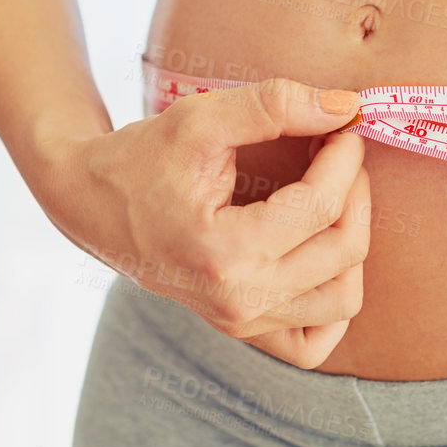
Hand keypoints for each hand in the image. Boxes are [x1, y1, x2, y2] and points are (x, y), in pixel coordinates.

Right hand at [47, 78, 369, 367]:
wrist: (90, 205)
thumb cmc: (140, 159)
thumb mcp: (199, 118)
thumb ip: (273, 106)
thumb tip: (345, 107)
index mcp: (224, 253)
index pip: (321, 207)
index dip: (345, 158)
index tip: (343, 124)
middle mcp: (237, 301)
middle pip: (344, 251)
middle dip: (356, 190)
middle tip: (339, 150)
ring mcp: (241, 323)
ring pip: (343, 299)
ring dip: (353, 241)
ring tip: (332, 195)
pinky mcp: (243, 329)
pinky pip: (315, 340)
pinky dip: (333, 300)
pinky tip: (321, 252)